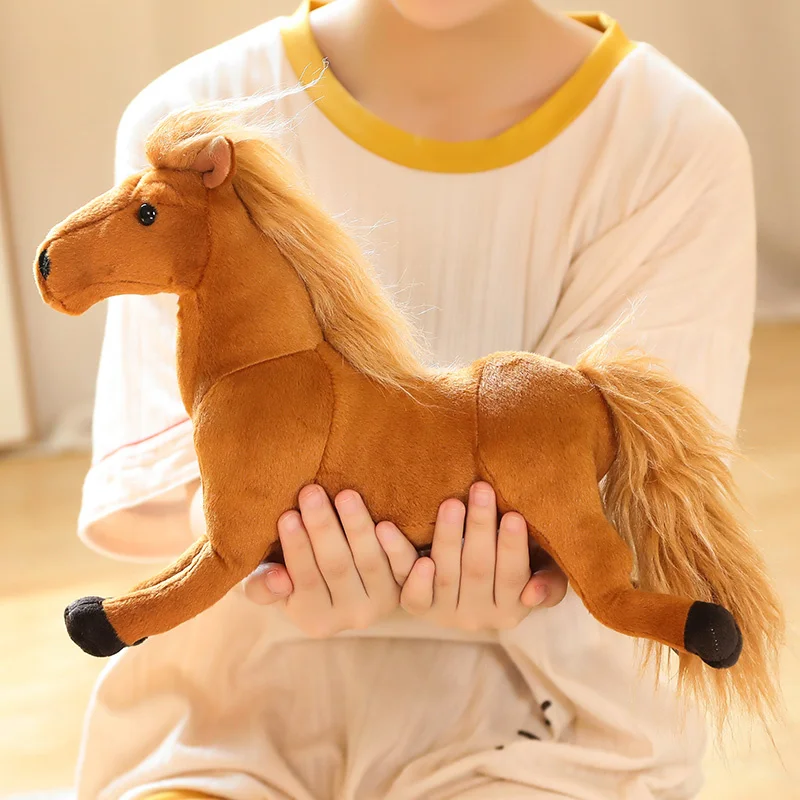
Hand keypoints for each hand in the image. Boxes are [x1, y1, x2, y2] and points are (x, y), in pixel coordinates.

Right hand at [242, 485, 400, 636]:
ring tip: (344, 495)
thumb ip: (262, 587)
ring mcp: (382, 604)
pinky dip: (395, 546)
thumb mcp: (269, 583)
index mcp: (314, 620)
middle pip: (337, 568)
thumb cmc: (293, 569)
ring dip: (357, 527)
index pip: (305, 580)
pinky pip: (402, 566)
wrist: (341, 570)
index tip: (287, 515)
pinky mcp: (405, 587)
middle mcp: (350, 618)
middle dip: (323, 528)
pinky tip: (386, 522)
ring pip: (369, 562)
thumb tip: (277, 579)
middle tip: (311, 492)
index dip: (296, 548)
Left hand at [375, 482, 567, 631]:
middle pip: (478, 570)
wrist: (475, 569)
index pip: (513, 577)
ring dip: (446, 537)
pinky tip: (392, 534)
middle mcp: (478, 617)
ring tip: (450, 504)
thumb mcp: (542, 571)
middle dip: (479, 528)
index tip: (513, 515)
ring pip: (445, 574)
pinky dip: (406, 568)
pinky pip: (411, 593)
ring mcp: (446, 613)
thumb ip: (549, 581)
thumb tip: (533, 593)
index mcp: (512, 608)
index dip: (512, 547)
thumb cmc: (517, 562)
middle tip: (480, 490)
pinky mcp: (418, 607)